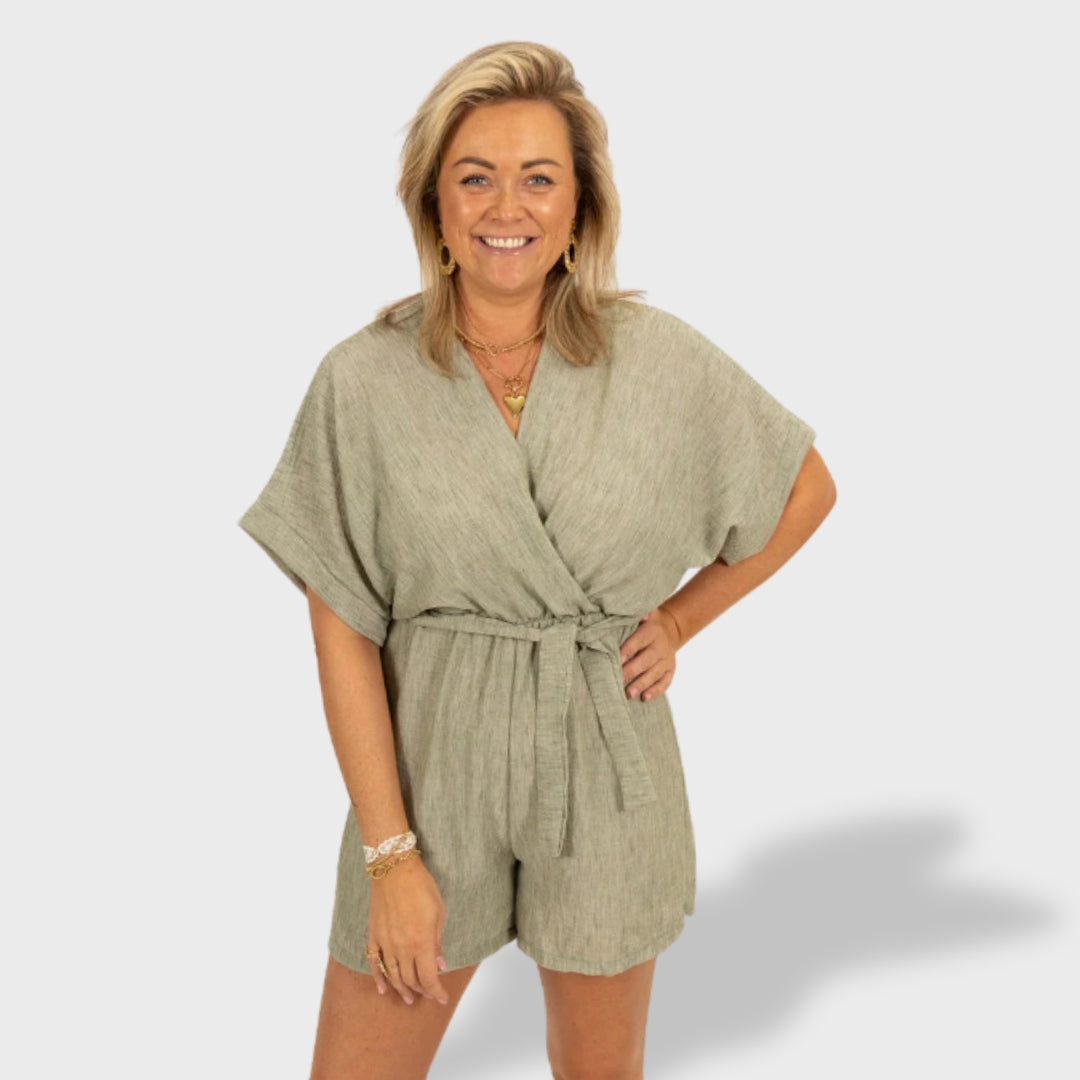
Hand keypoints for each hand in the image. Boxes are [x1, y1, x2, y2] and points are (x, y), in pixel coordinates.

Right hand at [366, 855, 449, 1005]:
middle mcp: (402, 948)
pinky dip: (378, 978)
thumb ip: (437, 942)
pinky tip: (383, 989)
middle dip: (421, 990)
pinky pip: (374, 962)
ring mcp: (385, 943)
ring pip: (393, 975)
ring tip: (409, 998)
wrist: (394, 870)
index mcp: (421, 942)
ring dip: (402, 989)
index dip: (436, 991)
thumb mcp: (438, 912)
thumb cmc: (421, 887)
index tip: (442, 997)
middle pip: (411, 980)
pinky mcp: (374, 936)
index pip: (429, 978)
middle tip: (428, 994)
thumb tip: (440, 965)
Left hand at [619, 606, 680, 701]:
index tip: (617, 658)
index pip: (640, 641)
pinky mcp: (670, 671)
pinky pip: (665, 682)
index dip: (629, 649)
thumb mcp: (645, 612)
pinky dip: (655, 691)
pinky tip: (644, 698)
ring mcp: (667, 660)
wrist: (670, 628)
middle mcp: (661, 646)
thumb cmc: (647, 623)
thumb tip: (641, 614)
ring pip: (654, 674)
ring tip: (629, 693)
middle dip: (631, 671)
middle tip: (618, 679)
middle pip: (646, 660)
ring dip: (641, 684)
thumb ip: (637, 613)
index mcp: (652, 631)